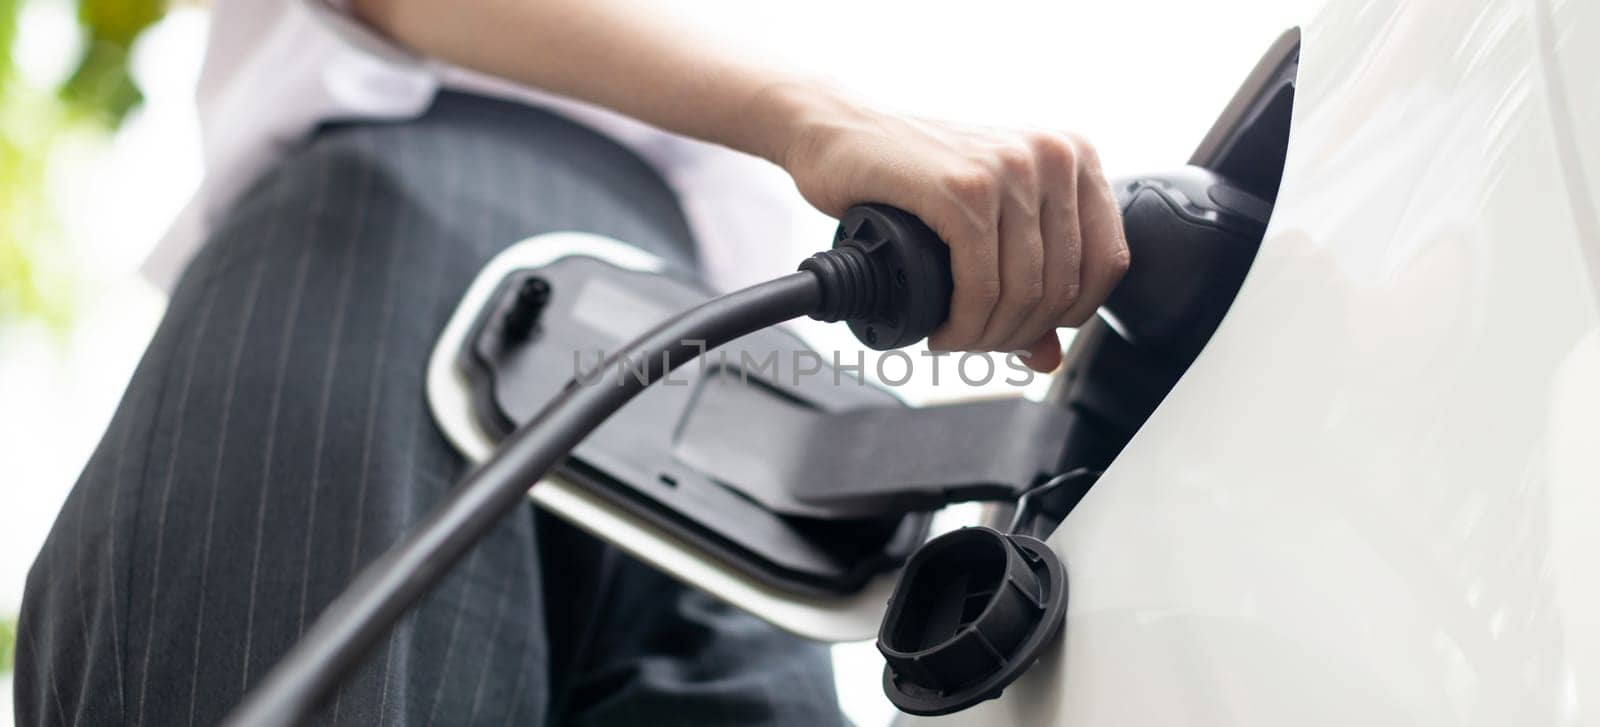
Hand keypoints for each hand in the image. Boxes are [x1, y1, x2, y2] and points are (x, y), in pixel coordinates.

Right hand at [771, 85, 1128, 372]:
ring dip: (986, 336)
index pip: (1107, 264)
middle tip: (976, 343)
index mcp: (1073, 156)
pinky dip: (962, 324)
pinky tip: (941, 330)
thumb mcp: (983, 222)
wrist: (839, 133)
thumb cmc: (911, 174)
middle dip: (1017, 334)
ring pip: (1024, 293)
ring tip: (955, 339)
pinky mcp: (965, 190)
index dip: (1068, 317)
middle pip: (1063, 287)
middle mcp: (1052, 156)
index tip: (1025, 331)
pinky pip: (982, 285)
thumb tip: (1048, 359)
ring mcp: (1010, 169)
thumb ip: (1026, 284)